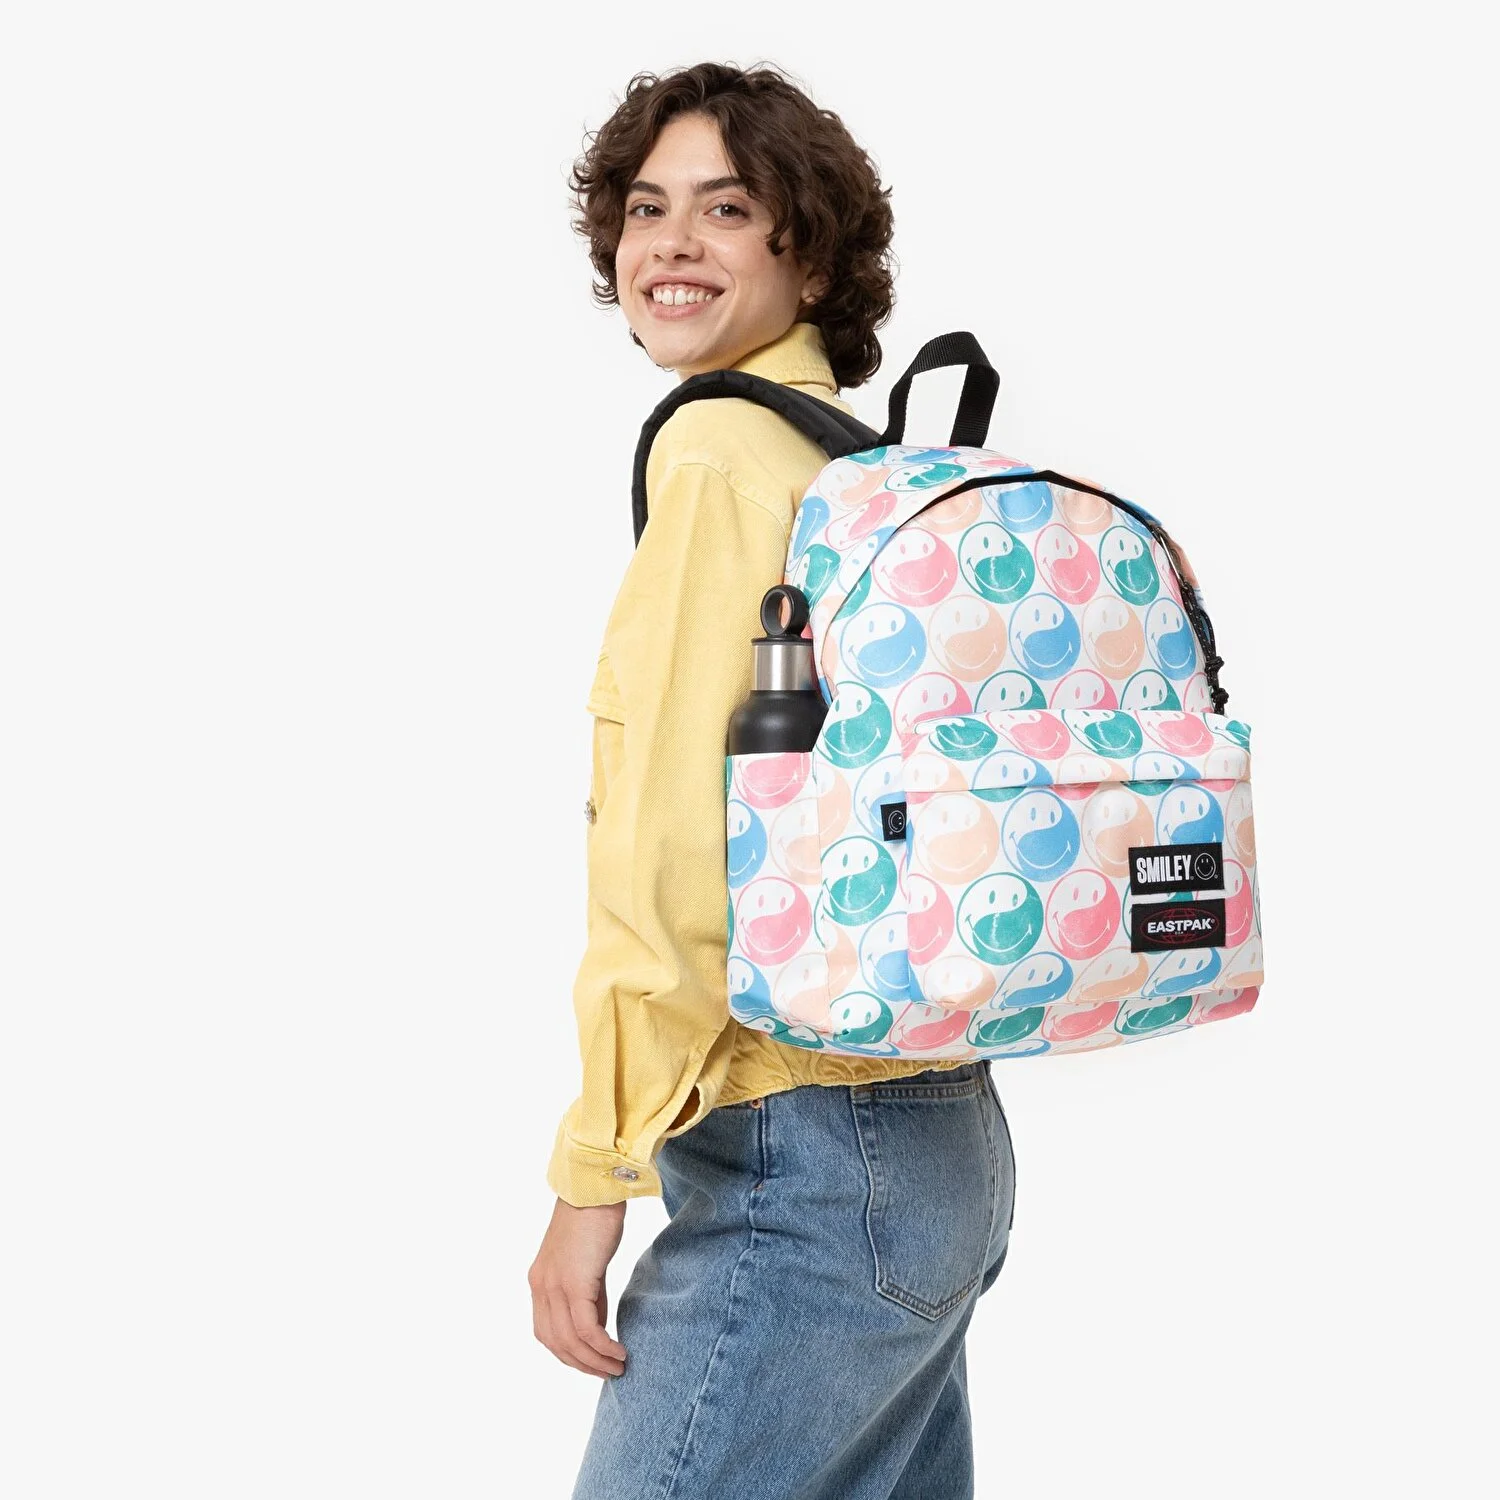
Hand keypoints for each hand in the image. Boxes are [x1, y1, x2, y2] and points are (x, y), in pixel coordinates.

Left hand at [529, 1196, 628, 1376]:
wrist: (596, 1187)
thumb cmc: (595, 1218)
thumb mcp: (585, 1262)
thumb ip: (586, 1292)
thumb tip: (596, 1325)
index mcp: (540, 1281)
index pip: (546, 1333)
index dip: (569, 1354)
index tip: (593, 1363)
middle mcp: (541, 1286)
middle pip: (556, 1343)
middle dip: (582, 1364)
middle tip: (608, 1373)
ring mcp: (555, 1285)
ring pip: (570, 1342)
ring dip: (595, 1362)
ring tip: (618, 1367)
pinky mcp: (575, 1282)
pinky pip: (586, 1329)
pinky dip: (602, 1347)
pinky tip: (618, 1351)